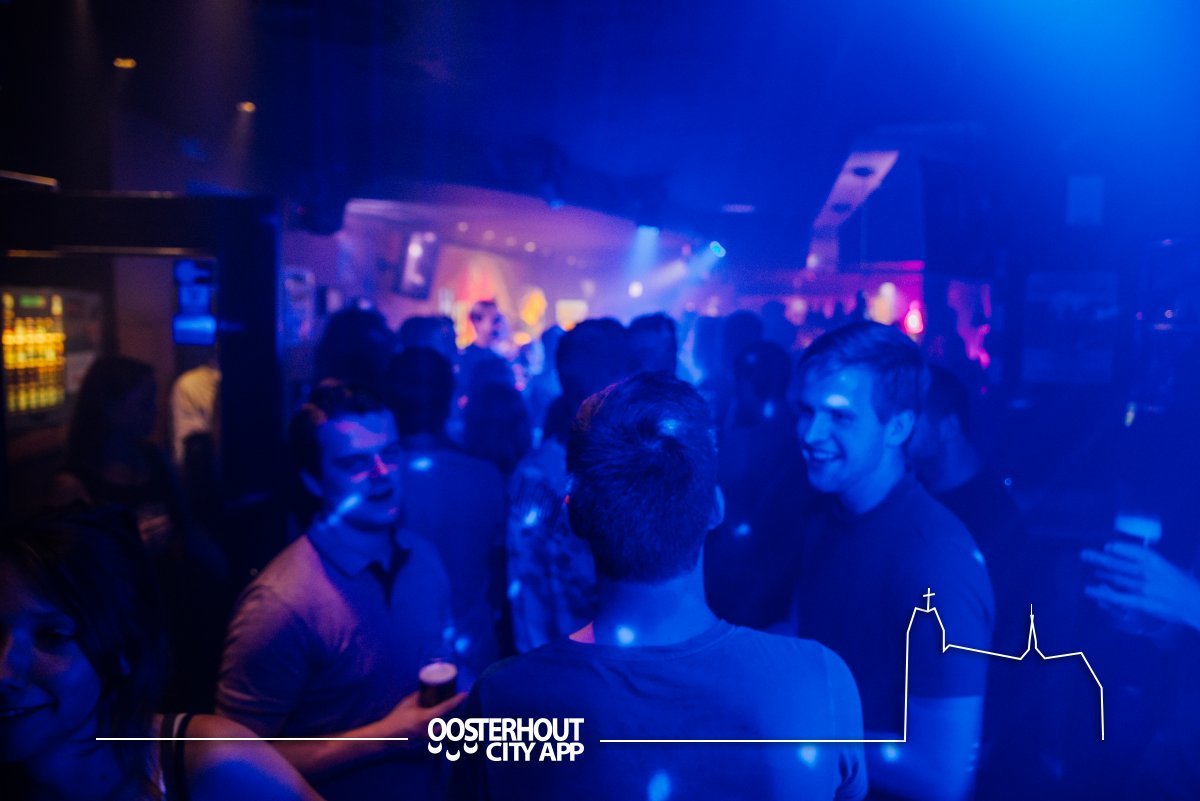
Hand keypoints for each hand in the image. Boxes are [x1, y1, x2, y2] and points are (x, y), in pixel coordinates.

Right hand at [374, 690, 467, 741]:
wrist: (387, 736)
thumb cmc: (397, 718)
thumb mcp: (407, 703)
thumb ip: (419, 696)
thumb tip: (429, 688)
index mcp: (425, 718)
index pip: (445, 708)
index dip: (456, 701)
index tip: (464, 694)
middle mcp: (430, 730)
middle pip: (449, 721)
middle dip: (455, 714)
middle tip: (458, 704)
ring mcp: (428, 738)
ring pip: (444, 730)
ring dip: (448, 722)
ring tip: (451, 713)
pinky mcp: (426, 742)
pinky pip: (438, 734)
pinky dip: (440, 727)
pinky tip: (439, 722)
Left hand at [1081, 542, 1199, 631]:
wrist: (1197, 604)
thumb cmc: (1186, 588)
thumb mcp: (1172, 570)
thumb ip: (1154, 566)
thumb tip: (1135, 562)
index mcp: (1159, 563)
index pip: (1135, 552)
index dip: (1120, 549)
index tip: (1108, 546)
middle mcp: (1149, 573)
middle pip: (1120, 564)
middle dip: (1101, 559)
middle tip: (1084, 554)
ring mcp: (1144, 588)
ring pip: (1117, 578)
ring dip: (1102, 573)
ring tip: (1090, 568)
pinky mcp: (1141, 602)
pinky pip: (1117, 596)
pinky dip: (1101, 593)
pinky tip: (1089, 590)